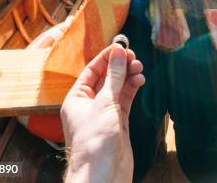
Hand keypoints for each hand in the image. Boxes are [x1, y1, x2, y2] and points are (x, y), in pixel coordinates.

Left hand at [61, 44, 144, 182]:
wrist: (102, 176)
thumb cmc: (95, 142)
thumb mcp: (105, 102)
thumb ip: (114, 76)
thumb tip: (119, 51)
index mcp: (76, 98)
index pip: (92, 70)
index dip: (107, 57)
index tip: (121, 46)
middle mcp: (89, 105)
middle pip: (106, 78)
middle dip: (120, 66)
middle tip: (133, 56)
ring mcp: (104, 114)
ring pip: (117, 88)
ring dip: (128, 76)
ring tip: (139, 67)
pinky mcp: (118, 123)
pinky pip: (125, 100)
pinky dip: (132, 88)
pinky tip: (140, 80)